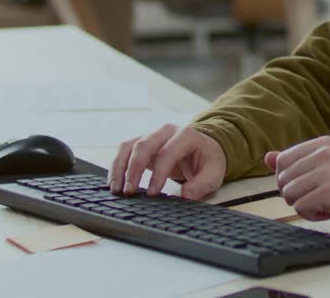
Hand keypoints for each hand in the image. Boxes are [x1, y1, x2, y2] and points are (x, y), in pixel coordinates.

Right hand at [108, 124, 227, 199]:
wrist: (204, 148)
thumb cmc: (208, 160)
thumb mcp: (214, 173)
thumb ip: (201, 184)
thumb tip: (185, 196)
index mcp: (187, 135)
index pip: (168, 153)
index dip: (158, 174)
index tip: (152, 193)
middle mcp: (167, 132)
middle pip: (143, 146)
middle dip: (133, 170)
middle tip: (129, 192)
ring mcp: (152, 136)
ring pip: (129, 146)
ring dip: (119, 167)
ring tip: (116, 189)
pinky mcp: (142, 144)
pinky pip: (124, 151)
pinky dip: (117, 166)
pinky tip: (115, 182)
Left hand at [265, 136, 329, 239]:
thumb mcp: (323, 168)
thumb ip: (296, 162)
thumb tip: (268, 157)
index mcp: (323, 144)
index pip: (282, 160)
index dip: (286, 179)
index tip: (305, 187)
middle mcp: (326, 153)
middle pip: (283, 178)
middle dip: (294, 194)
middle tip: (316, 197)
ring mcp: (329, 172)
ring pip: (289, 193)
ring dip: (303, 206)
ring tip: (323, 204)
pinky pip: (300, 207)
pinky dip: (311, 215)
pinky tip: (328, 211)